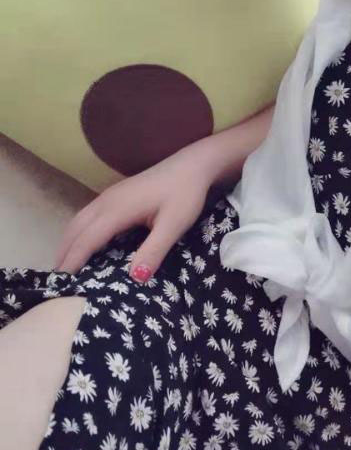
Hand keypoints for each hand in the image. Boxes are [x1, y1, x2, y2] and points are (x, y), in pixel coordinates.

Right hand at [54, 142, 215, 281]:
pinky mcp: (116, 194)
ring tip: (65, 265)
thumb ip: (154, 250)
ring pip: (79, 220)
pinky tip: (84, 243)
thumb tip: (136, 278)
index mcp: (117, 210)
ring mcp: (109, 196)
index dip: (73, 261)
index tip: (63, 284)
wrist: (193, 165)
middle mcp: (107, 201)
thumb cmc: (185, 194)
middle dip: (64, 254)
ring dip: (69, 242)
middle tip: (58, 281)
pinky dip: (78, 232)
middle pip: (75, 229)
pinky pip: (87, 215)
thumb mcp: (174, 225)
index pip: (86, 240)